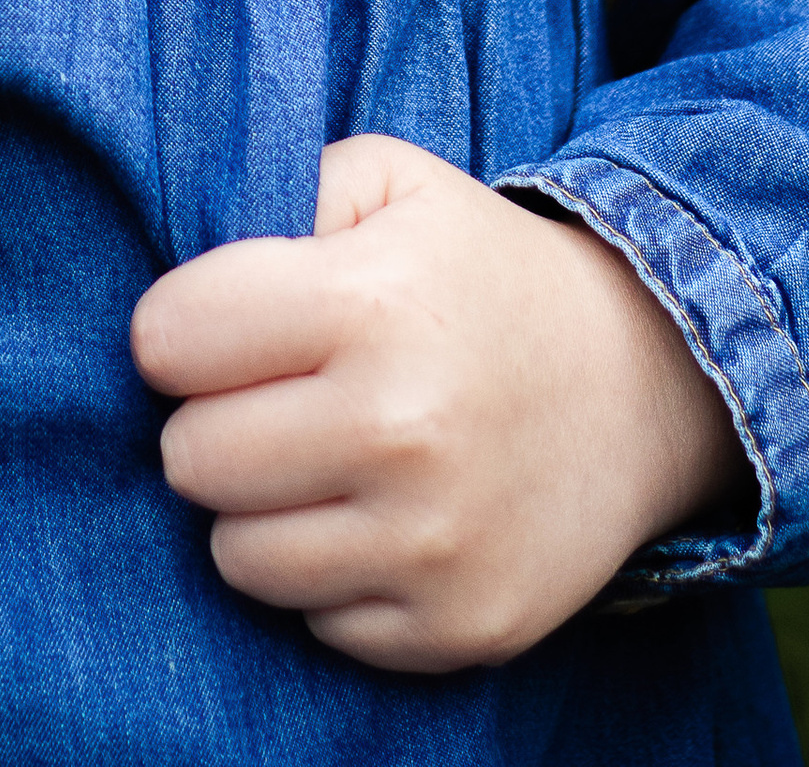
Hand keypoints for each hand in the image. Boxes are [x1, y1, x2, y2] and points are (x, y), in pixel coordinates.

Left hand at [131, 135, 745, 671]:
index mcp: (369, 303)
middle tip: (274, 397)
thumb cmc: (480, 273)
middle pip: (189, 457)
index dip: (180, 327)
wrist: (640, 384)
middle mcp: (400, 429)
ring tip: (319, 459)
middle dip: (212, 420)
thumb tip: (181, 269)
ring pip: (237, 556)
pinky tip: (378, 518)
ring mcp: (433, 542)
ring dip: (260, 509)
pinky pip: (317, 623)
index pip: (168, 339)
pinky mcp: (460, 626)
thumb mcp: (391, 183)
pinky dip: (331, 576)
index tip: (220, 327)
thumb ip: (278, 193)